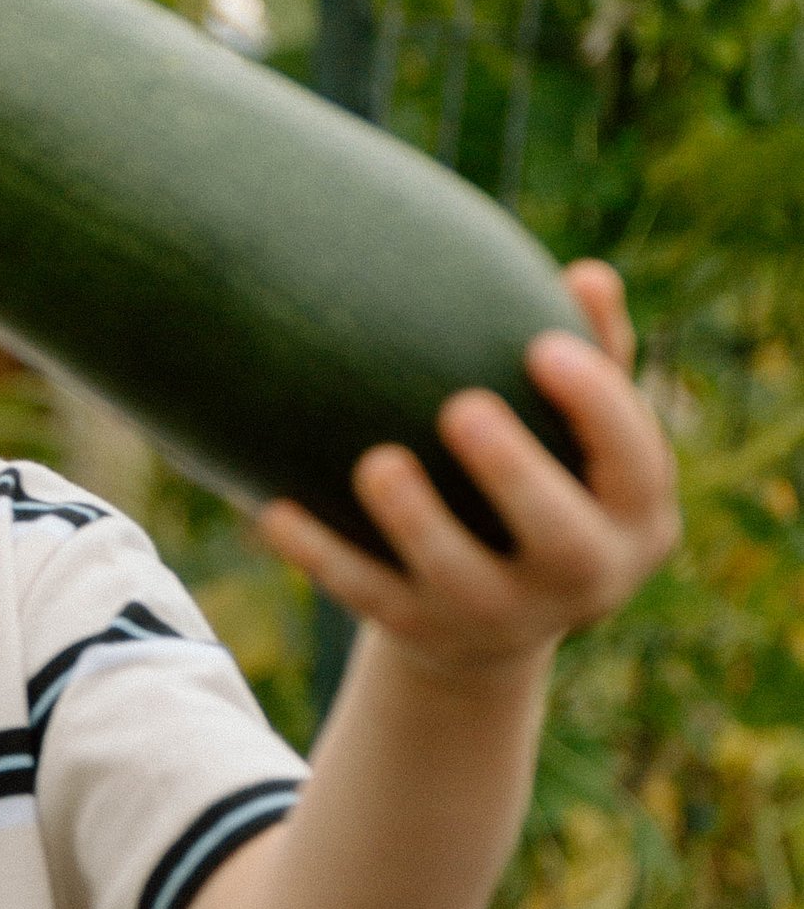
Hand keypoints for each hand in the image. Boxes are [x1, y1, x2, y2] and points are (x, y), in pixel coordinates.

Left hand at [257, 262, 679, 677]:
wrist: (498, 621)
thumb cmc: (554, 480)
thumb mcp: (586, 439)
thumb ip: (594, 357)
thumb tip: (588, 274)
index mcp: (634, 520)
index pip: (635, 463)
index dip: (597, 407)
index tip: (542, 346)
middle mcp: (580, 580)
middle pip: (560, 539)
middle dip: (513, 475)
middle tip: (461, 408)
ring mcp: (499, 619)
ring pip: (458, 580)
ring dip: (414, 523)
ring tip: (375, 462)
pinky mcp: (423, 635)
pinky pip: (367, 597)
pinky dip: (320, 558)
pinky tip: (273, 512)